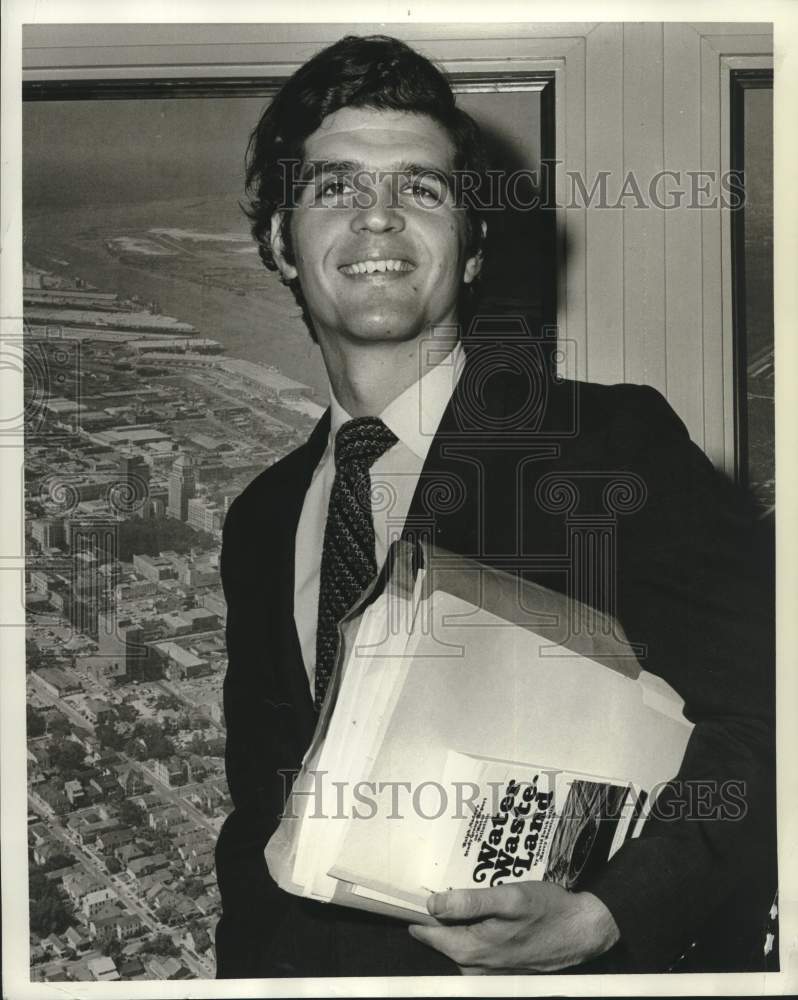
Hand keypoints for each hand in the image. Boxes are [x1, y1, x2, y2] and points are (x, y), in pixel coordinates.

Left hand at [408, 883, 619, 973]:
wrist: (583, 931)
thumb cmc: (547, 911)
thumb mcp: (509, 898)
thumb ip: (470, 901)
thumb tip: (433, 904)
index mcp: (470, 950)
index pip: (426, 932)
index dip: (415, 909)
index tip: (406, 888)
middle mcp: (474, 966)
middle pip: (441, 936)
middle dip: (437, 911)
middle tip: (435, 880)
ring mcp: (488, 969)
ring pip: (458, 939)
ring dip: (456, 917)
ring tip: (459, 888)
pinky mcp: (501, 965)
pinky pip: (475, 944)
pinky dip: (473, 926)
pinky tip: (484, 906)